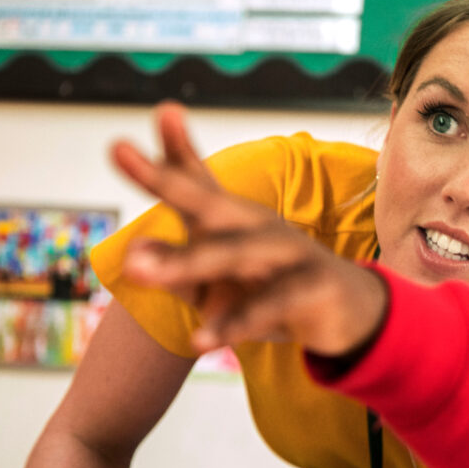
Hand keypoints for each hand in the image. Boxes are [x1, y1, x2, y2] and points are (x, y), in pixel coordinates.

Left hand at [112, 102, 387, 355]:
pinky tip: (200, 340)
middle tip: (119, 152)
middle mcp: (259, 226)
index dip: (172, 151)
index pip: (197, 183)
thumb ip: (176, 262)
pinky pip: (270, 305)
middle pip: (210, 203)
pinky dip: (236, 323)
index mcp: (235, 220)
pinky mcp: (312, 288)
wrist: (349, 312)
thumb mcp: (221, 275)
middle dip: (167, 180)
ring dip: (186, 261)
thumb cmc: (272, 287)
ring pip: (235, 254)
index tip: (138, 127)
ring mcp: (290, 253)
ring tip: (136, 268)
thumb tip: (132, 255)